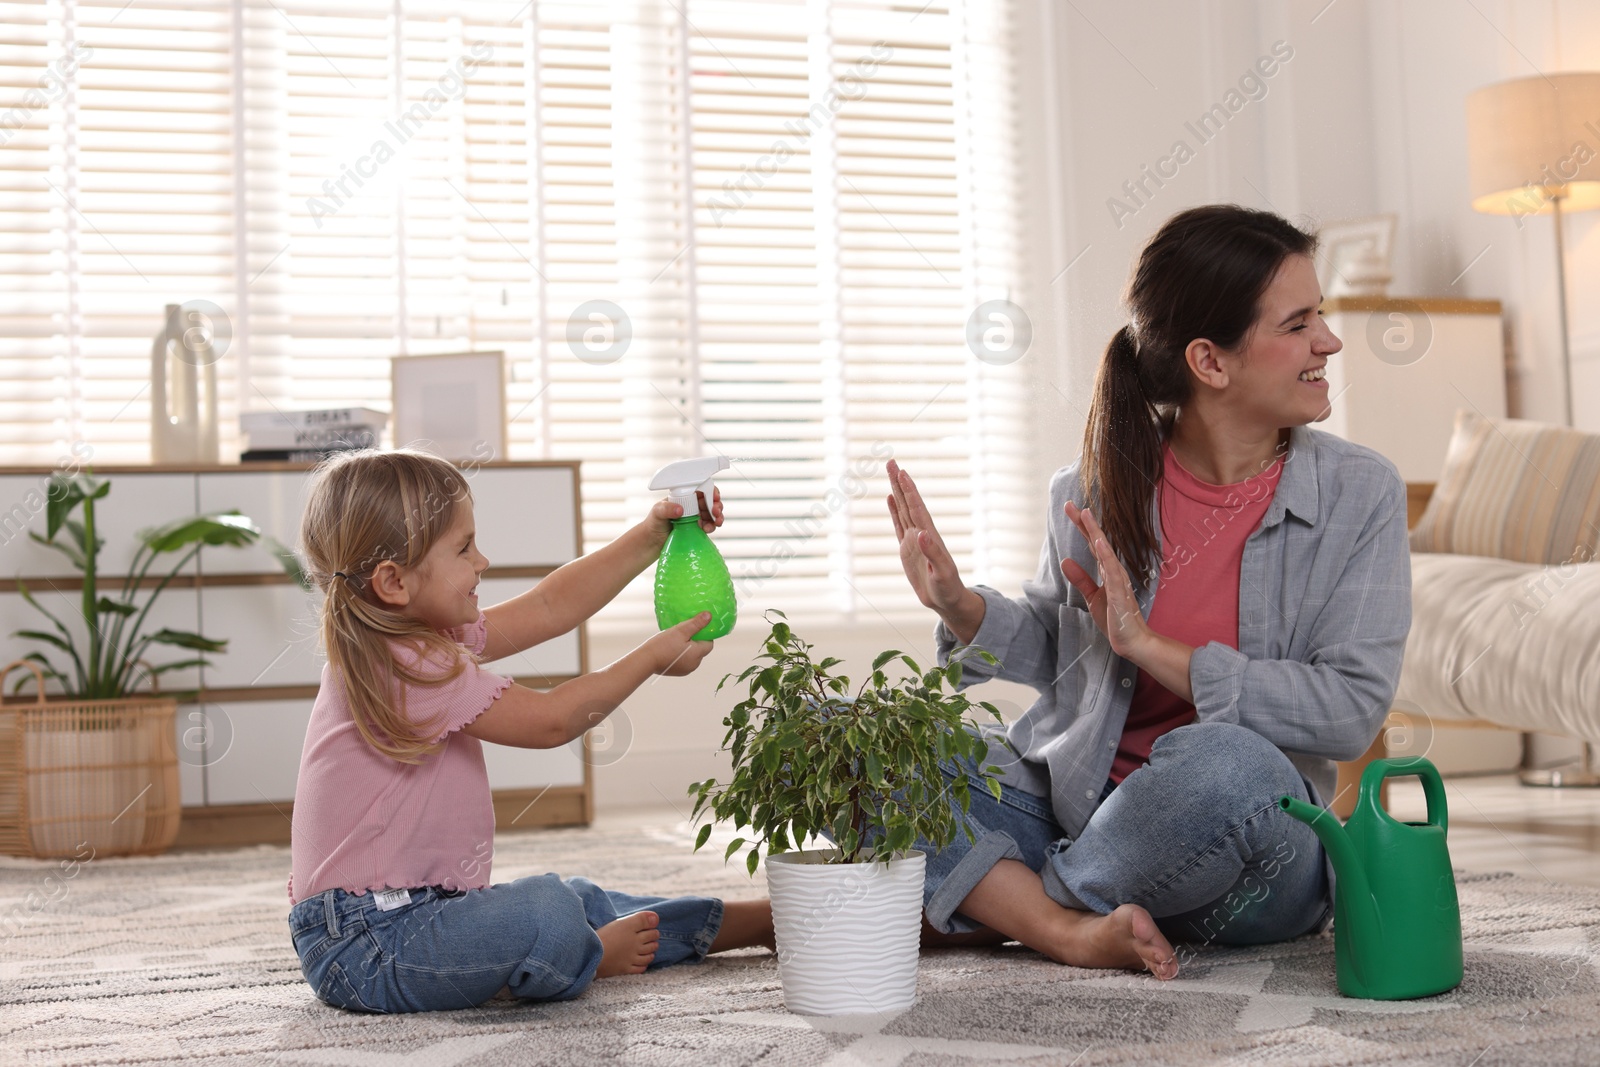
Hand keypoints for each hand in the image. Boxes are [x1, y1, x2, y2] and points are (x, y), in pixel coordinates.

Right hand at [646, 612, 714, 675]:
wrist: (646, 660)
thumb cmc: (663, 644)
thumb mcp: (681, 630)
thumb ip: (696, 623)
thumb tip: (709, 615)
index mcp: (697, 654)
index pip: (709, 643)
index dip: (704, 634)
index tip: (695, 627)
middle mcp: (694, 665)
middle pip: (700, 649)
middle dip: (695, 640)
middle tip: (683, 632)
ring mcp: (686, 670)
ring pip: (692, 655)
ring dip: (687, 647)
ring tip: (676, 639)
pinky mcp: (678, 672)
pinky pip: (684, 660)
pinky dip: (681, 654)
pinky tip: (671, 648)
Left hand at [647, 486, 723, 546]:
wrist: (653, 541)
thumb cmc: (653, 523)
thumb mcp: (657, 512)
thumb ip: (666, 509)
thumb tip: (680, 509)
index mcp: (684, 496)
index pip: (701, 489)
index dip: (710, 491)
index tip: (714, 497)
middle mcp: (691, 505)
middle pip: (710, 501)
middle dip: (717, 505)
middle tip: (716, 511)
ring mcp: (696, 517)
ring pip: (712, 514)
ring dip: (717, 517)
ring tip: (716, 522)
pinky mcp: (697, 528)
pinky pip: (709, 525)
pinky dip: (712, 526)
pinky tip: (708, 529)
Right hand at [886, 459, 970, 616]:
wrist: (947, 600)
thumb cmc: (948, 588)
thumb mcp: (942, 573)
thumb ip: (933, 553)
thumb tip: (922, 533)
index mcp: (930, 536)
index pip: (917, 508)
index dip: (909, 490)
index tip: (902, 473)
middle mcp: (921, 533)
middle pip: (908, 502)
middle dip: (899, 482)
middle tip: (891, 461)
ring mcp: (914, 539)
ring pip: (903, 509)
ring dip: (896, 491)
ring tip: (890, 473)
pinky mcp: (907, 548)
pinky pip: (898, 524)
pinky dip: (894, 510)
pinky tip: (890, 498)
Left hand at [1060, 501, 1152, 660]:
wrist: (1131, 641)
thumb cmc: (1115, 618)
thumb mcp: (1092, 596)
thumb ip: (1081, 579)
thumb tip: (1065, 560)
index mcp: (1106, 571)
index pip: (1091, 544)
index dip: (1081, 527)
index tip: (1070, 509)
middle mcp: (1113, 570)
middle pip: (1097, 542)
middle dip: (1084, 523)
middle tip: (1070, 504)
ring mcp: (1117, 580)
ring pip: (1105, 551)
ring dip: (1096, 533)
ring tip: (1086, 514)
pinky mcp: (1119, 593)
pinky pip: (1112, 571)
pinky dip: (1106, 556)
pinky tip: (1099, 542)